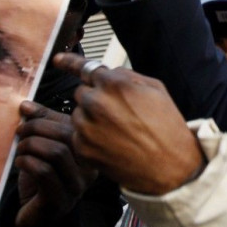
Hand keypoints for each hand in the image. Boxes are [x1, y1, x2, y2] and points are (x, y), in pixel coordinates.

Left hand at [13, 100, 97, 226]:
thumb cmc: (39, 180)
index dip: (47, 115)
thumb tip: (25, 105)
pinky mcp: (59, 200)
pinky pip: (44, 172)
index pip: (72, 124)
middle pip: (67, 136)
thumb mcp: (41, 148)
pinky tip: (20, 162)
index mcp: (88, 153)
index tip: (25, 113)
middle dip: (38, 128)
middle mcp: (88, 170)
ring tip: (20, 148)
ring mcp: (76, 187)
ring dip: (31, 145)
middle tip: (19, 131)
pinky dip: (28, 162)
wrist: (34, 218)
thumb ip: (39, 125)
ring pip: (57, 152)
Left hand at [53, 53, 205, 194]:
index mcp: (115, 84)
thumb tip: (109, 73)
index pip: (85, 68)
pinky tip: (111, 143)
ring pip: (77, 114)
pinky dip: (89, 138)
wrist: (169, 167)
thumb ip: (127, 76)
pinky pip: (77, 135)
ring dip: (90, 118)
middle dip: (95, 99)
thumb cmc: (166, 127)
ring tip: (116, 131)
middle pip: (81, 92)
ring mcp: (88, 127)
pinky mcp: (83, 148)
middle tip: (117, 113)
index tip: (57, 59)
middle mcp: (97, 103)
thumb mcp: (156, 89)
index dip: (70, 62)